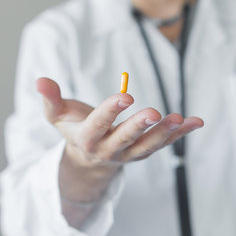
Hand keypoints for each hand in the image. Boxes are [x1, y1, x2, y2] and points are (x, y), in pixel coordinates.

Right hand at [36, 77, 203, 168]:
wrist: (88, 156)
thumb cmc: (74, 127)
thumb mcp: (57, 115)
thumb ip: (50, 98)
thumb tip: (39, 79)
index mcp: (87, 138)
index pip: (98, 124)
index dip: (110, 111)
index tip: (125, 96)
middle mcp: (108, 149)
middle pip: (125, 138)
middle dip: (139, 126)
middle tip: (154, 112)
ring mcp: (128, 153)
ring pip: (148, 145)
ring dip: (165, 133)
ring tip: (180, 118)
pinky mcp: (144, 151)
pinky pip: (164, 143)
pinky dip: (180, 134)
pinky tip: (195, 122)